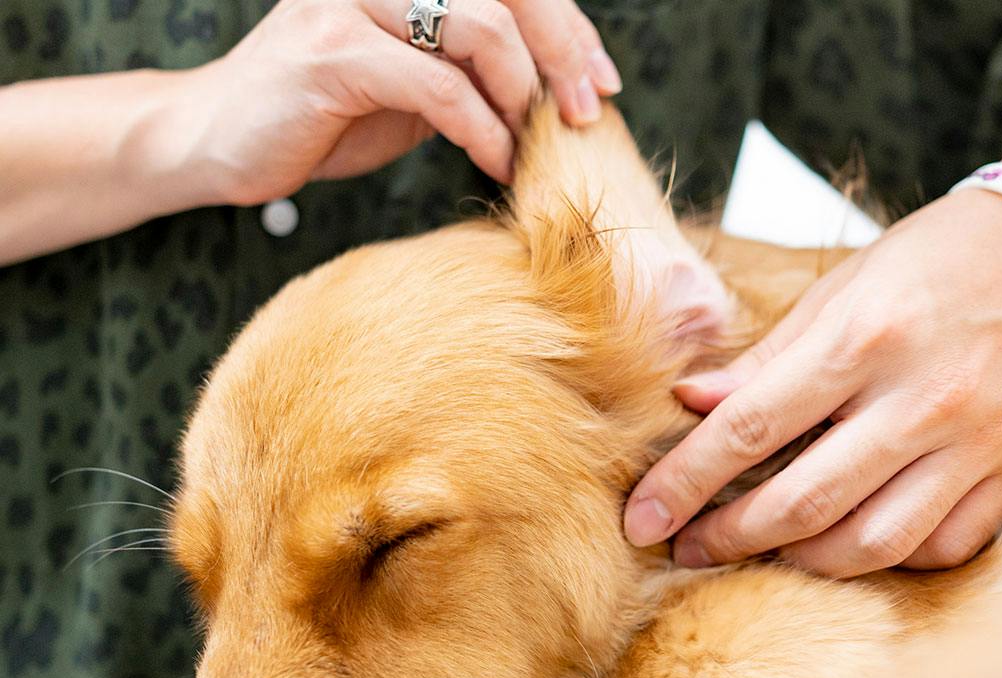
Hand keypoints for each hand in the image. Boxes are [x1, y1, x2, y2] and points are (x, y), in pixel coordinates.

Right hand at [179, 0, 619, 201]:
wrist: (220, 142)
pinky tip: (497, 159)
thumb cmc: (325, 115)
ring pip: (479, 30)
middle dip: (561, 53)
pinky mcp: (331, 54)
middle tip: (586, 112)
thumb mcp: (416, 84)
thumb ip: (473, 67)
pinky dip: (482, 128)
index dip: (567, 24)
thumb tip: (563, 84)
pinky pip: (438, 87)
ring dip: (521, 94)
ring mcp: (350, 3)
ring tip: (534, 141)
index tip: (602, 82)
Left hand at [623, 189, 1001, 577]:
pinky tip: (846, 543)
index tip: (642, 519)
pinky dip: (883, 560)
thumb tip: (689, 403)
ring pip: (872, 545)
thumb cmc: (932, 263)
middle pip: (805, 502)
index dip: (686, 482)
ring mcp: (979, 444)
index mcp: (867, 338)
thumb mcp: (840, 289)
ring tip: (760, 549)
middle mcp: (926, 398)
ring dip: (799, 561)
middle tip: (687, 546)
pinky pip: (939, 549)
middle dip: (730, 537)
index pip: (752, 429)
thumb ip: (766, 359)